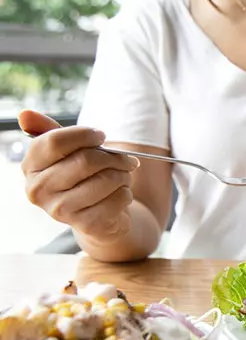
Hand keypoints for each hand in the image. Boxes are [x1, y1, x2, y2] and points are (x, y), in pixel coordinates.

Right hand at [18, 110, 139, 241]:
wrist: (97, 217)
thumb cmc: (82, 177)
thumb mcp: (66, 153)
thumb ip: (50, 132)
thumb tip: (25, 115)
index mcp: (31, 167)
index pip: (55, 142)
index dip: (84, 135)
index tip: (101, 136)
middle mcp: (39, 190)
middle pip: (85, 161)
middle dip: (114, 157)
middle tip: (126, 159)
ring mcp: (61, 210)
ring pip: (106, 179)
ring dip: (124, 175)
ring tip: (123, 177)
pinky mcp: (86, 224)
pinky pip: (119, 198)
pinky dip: (127, 193)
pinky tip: (120, 195)